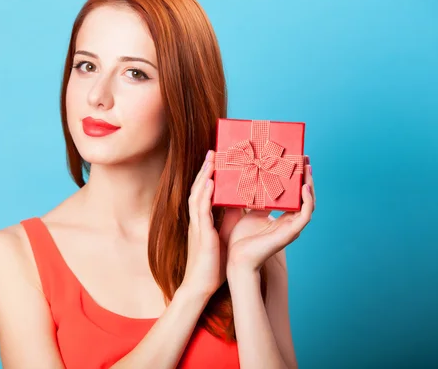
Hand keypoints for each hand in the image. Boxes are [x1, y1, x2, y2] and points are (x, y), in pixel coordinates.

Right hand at [180, 150, 226, 299]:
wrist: (200, 286)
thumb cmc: (212, 265)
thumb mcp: (221, 238)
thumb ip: (227, 223)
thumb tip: (240, 210)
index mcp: (202, 221)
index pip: (204, 193)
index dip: (208, 176)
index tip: (215, 161)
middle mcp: (197, 220)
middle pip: (199, 188)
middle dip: (205, 169)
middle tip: (213, 152)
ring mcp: (197, 226)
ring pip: (198, 194)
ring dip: (204, 176)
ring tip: (212, 159)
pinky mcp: (201, 234)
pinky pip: (202, 211)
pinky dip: (205, 195)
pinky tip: (211, 183)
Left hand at [218, 160, 315, 273]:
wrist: (236, 257)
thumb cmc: (240, 238)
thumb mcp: (249, 211)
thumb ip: (254, 198)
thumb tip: (251, 178)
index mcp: (281, 218)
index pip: (295, 196)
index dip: (298, 180)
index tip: (297, 162)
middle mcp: (290, 223)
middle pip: (305, 198)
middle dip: (307, 178)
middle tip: (305, 159)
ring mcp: (292, 228)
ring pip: (309, 204)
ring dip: (310, 185)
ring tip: (308, 169)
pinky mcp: (290, 233)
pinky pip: (305, 215)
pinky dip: (307, 200)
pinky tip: (305, 187)